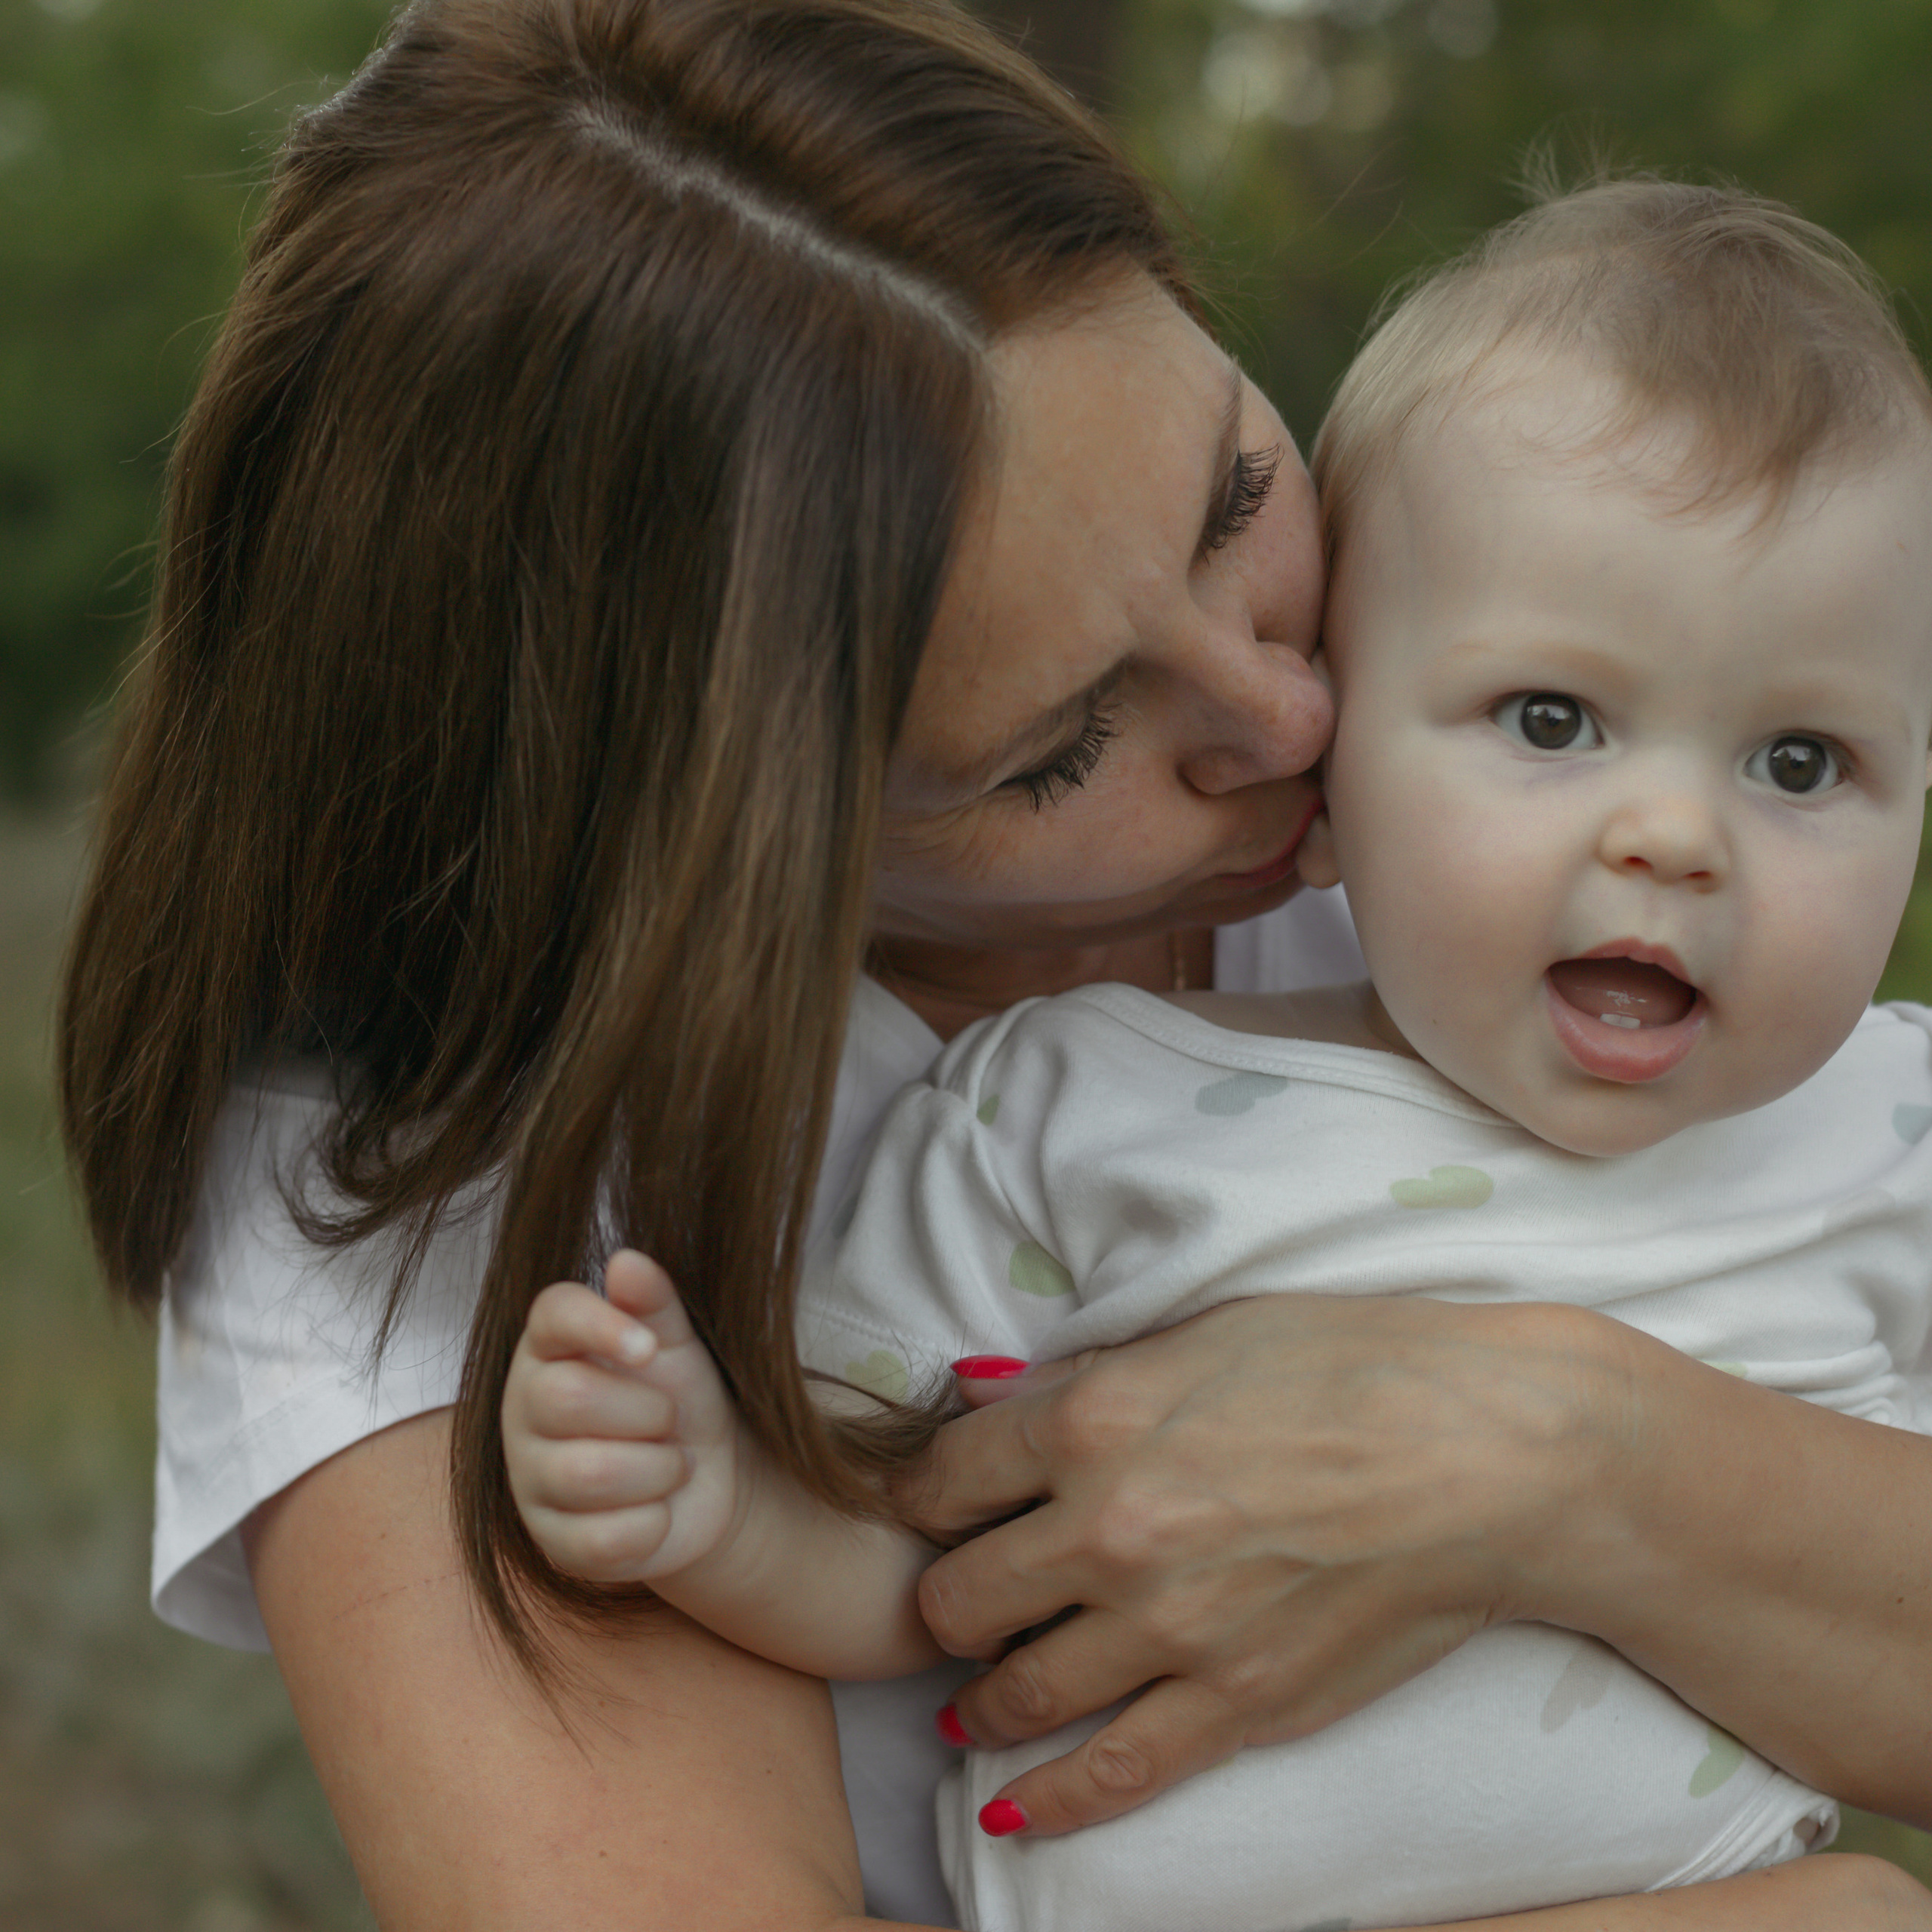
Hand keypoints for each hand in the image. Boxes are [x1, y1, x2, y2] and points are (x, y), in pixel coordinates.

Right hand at [501, 1250, 742, 1581]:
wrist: (708, 1481)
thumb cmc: (677, 1396)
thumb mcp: (675, 1345)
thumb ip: (653, 1303)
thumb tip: (627, 1261)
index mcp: (550, 1347)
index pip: (552, 1313)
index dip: (601, 1326)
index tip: (650, 1349)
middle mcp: (523, 1409)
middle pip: (567, 1398)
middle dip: (647, 1412)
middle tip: (669, 1419)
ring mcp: (530, 1481)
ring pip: (588, 1474)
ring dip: (658, 1469)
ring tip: (670, 1463)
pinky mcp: (553, 1545)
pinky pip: (605, 1540)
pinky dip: (654, 1524)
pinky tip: (658, 1510)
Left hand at [913, 1292, 1630, 1836]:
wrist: (1490, 1456)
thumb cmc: (1352, 1365)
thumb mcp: (1200, 1335)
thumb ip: (1083, 1378)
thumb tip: (986, 1401)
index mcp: (1093, 1422)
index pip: (941, 1479)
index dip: (920, 1496)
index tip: (926, 1508)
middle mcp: (1109, 1530)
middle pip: (956, 1597)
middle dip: (945, 1600)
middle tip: (960, 1597)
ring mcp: (1169, 1629)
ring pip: (1014, 1693)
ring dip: (979, 1700)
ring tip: (973, 1700)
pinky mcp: (1236, 1704)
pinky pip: (1112, 1774)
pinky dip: (1050, 1801)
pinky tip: (1015, 1808)